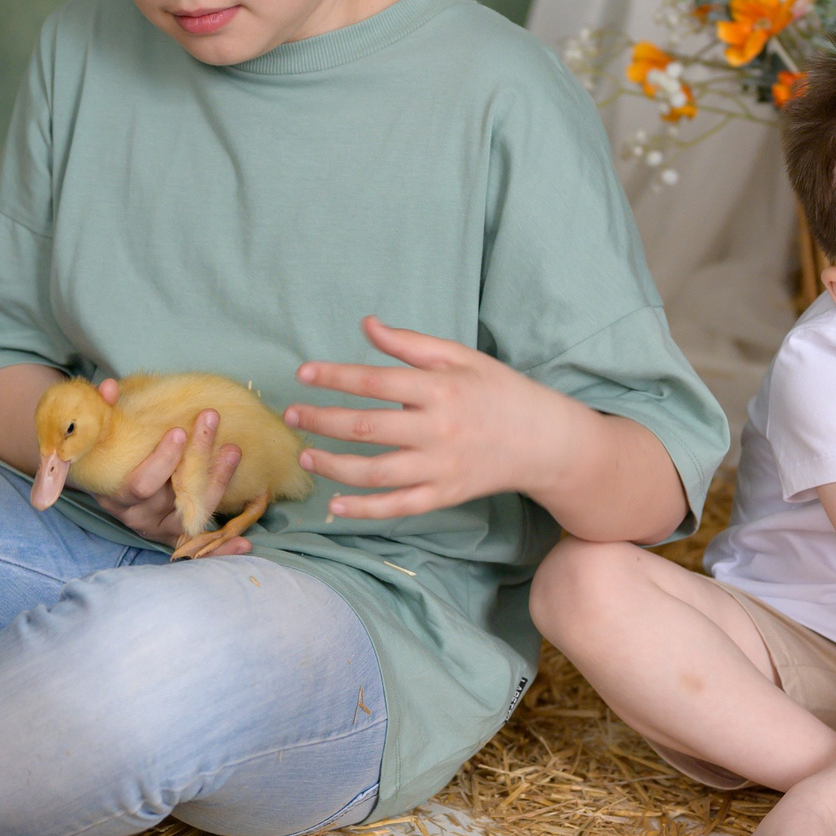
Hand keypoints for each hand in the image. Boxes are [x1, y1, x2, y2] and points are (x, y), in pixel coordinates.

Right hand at [88, 380, 249, 553]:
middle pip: (172, 494)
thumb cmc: (105, 450)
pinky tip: (246, 544)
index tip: (180, 431)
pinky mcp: (174, 536)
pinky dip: (223, 549)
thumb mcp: (97, 430)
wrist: (101, 477)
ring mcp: (157, 527)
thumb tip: (107, 387)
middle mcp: (135, 514)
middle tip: (211, 423)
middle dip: (197, 458)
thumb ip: (101, 409)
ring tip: (233, 450)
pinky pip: (201, 545)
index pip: (141, 484)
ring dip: (218, 483)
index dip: (162, 460)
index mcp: (114, 493)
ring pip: (192, 512)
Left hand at [284, 317, 577, 521]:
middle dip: (321, 420)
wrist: (544, 441)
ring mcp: (441, 467)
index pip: (374, 382)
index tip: (303, 375)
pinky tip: (335, 505)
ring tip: (306, 455)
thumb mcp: (460, 357)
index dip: (334, 377)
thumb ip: (410, 344)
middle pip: (366, 428)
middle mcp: (438, 429)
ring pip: (376, 472)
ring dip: (334, 466)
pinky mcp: (445, 495)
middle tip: (291, 415)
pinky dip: (364, 510)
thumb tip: (367, 325)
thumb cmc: (499, 391)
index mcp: (440, 389)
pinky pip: (398, 507)